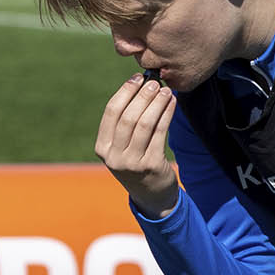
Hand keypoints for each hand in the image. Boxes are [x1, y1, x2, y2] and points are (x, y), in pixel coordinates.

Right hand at [96, 74, 178, 216]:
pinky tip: (172, 103)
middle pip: (128, 117)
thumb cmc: (136, 163)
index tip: (137, 78)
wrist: (151, 196)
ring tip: (165, 90)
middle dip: (142, 96)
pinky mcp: (152, 166)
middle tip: (154, 82)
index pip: (111, 112)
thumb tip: (139, 85)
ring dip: (156, 103)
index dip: (125, 92)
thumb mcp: (122, 147)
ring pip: (145, 124)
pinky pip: (160, 133)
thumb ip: (124, 123)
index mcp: (102, 148)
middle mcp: (114, 157)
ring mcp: (132, 163)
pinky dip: (167, 114)